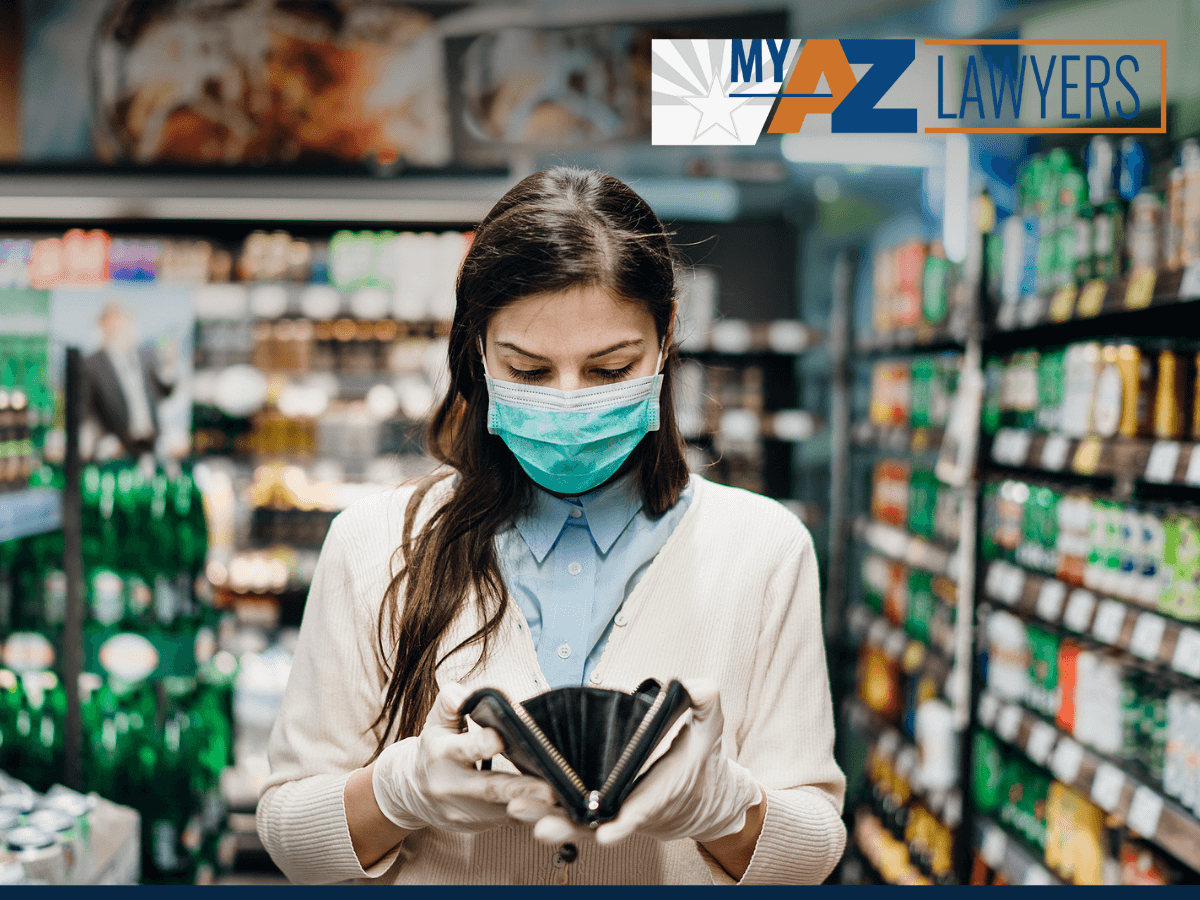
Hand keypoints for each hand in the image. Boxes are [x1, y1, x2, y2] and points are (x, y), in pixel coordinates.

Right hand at [372, 682, 556, 832]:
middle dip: (519, 788)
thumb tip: (465, 694)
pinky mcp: (475, 825)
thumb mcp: (437, 721)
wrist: (415, 790)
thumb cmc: (436, 748)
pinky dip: (529, 813)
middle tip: (549, 788)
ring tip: (556, 799)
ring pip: (500, 810)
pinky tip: (549, 808)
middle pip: (487, 788)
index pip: (462, 748)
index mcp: (440, 753)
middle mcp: (449, 785)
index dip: (481, 743)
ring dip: (530, 806)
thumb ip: (451, 702)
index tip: (501, 737)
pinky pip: (506, 820)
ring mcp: (462, 810)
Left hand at [532, 679, 761, 846]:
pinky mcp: (598, 811)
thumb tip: (698, 685)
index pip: (641, 810)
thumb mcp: (710, 728)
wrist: (703, 799)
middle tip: (540, 823)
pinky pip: (570, 817)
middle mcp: (632, 808)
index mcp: (660, 791)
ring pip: (576, 823)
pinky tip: (518, 804)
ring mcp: (613, 813)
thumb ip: (704, 703)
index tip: (605, 833)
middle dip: (566, 824)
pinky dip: (545, 813)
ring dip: (547, 820)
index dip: (623, 823)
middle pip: (596, 824)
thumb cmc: (702, 761)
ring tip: (518, 811)